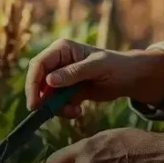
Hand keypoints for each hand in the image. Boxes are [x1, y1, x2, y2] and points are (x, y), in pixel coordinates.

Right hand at [24, 39, 163, 117]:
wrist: (130, 78)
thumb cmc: (117, 66)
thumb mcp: (97, 67)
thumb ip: (74, 73)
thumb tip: (49, 81)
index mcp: (62, 49)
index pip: (39, 64)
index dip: (33, 83)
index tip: (35, 103)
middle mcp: (59, 62)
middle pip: (39, 81)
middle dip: (43, 99)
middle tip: (49, 113)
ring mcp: (62, 77)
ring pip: (47, 95)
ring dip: (57, 107)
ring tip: (75, 111)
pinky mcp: (68, 91)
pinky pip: (58, 103)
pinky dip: (65, 110)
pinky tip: (79, 110)